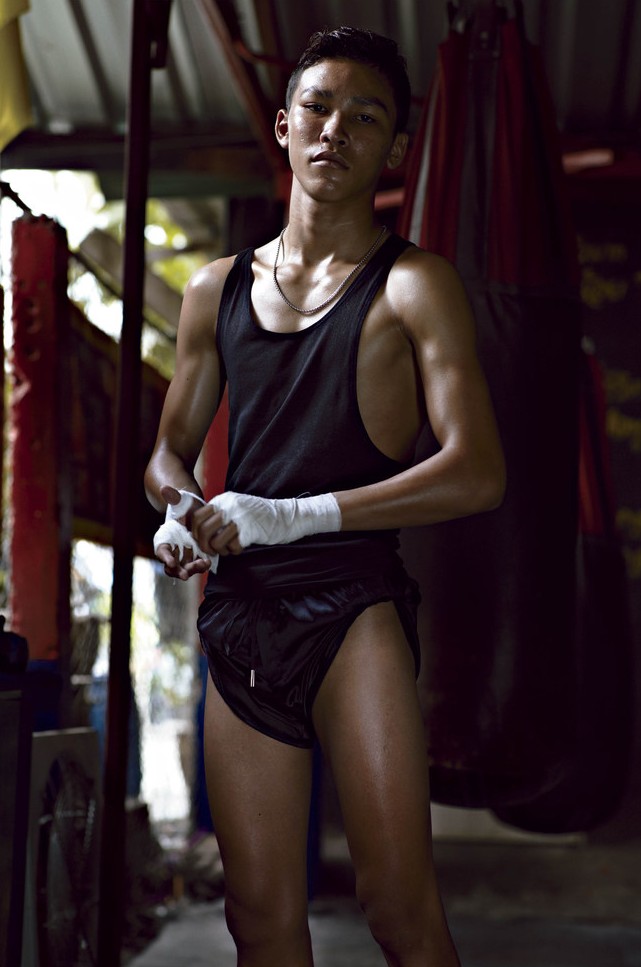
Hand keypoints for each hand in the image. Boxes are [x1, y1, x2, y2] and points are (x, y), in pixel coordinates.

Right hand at [154, 486, 212, 579]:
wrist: (197, 510)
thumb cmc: (184, 504)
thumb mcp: (180, 500)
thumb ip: (173, 496)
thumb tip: (165, 488)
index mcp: (164, 539)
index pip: (161, 551)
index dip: (165, 557)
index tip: (171, 561)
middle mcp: (173, 550)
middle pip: (172, 566)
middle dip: (178, 571)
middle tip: (186, 573)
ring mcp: (185, 555)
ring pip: (185, 569)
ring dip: (192, 570)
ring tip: (202, 564)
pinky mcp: (197, 555)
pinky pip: (197, 565)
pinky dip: (201, 565)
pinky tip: (208, 562)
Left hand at [203, 491, 341, 547]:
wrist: (286, 516)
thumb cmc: (260, 516)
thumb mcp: (237, 507)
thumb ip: (220, 514)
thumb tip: (200, 532)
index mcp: (223, 500)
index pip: (196, 516)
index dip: (194, 532)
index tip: (201, 540)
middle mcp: (228, 507)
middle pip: (202, 530)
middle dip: (203, 545)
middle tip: (211, 551)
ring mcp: (239, 518)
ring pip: (215, 541)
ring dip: (219, 551)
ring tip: (227, 550)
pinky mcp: (249, 531)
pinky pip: (232, 547)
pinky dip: (233, 552)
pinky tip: (239, 549)